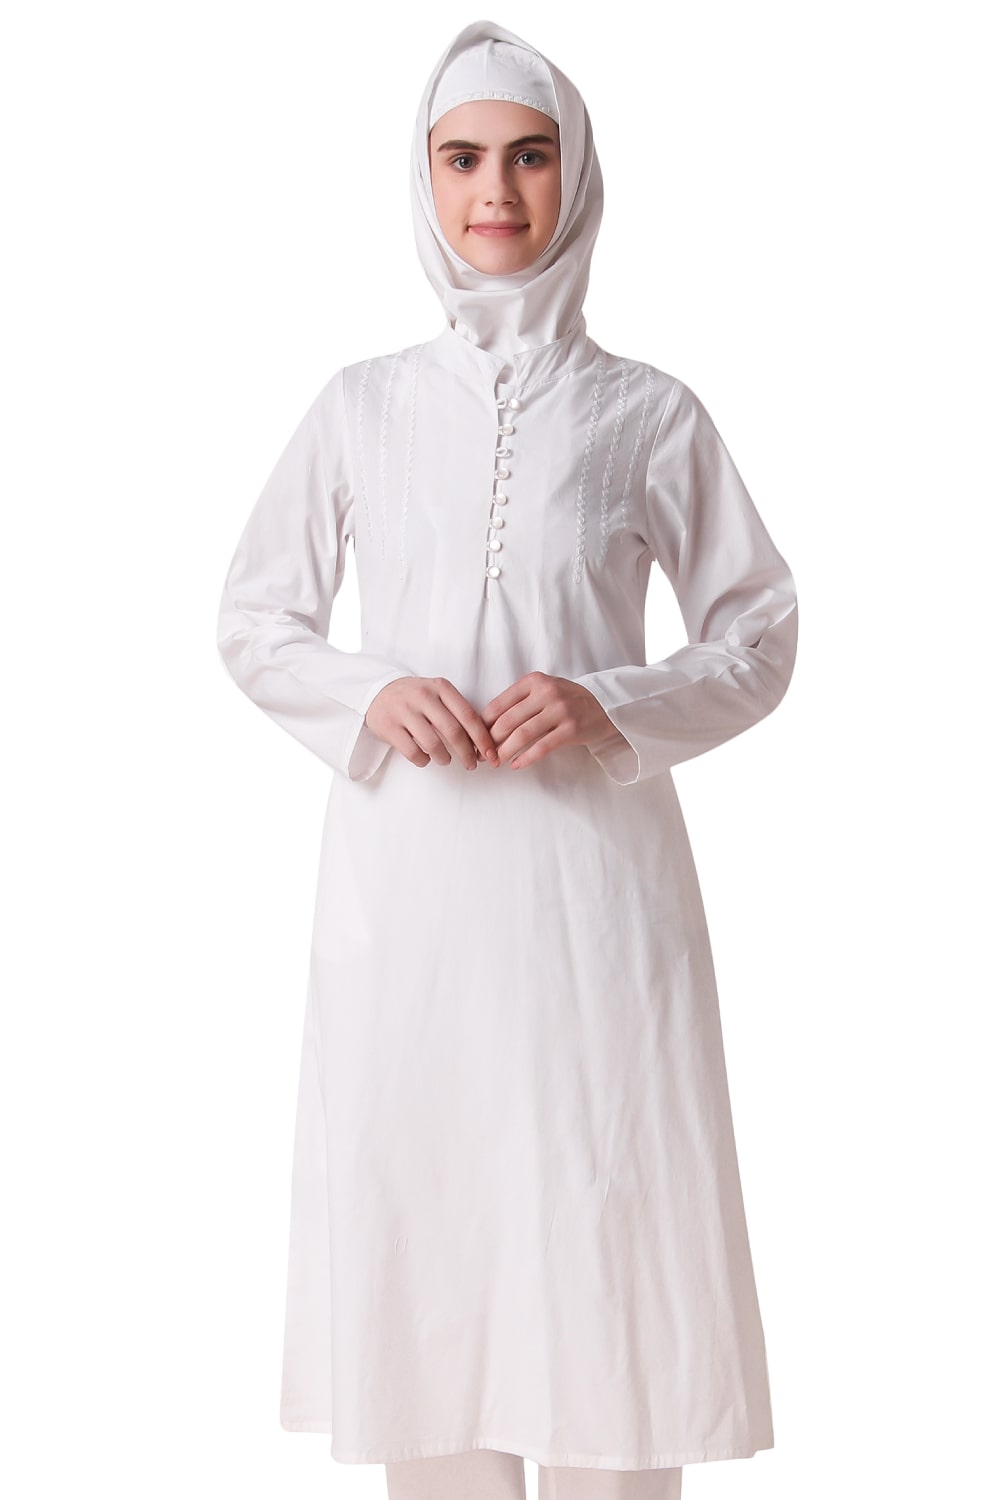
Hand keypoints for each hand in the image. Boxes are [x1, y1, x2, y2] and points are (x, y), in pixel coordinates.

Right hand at [364, 677, 499, 770]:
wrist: (378, 692)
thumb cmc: (416, 698)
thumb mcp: (437, 694)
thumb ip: (457, 712)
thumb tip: (482, 742)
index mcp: (441, 687)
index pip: (468, 715)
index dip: (482, 738)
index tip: (491, 754)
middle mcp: (423, 696)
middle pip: (453, 731)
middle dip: (466, 753)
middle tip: (471, 764)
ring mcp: (404, 711)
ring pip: (432, 744)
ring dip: (444, 758)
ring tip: (446, 760)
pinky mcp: (389, 726)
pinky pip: (412, 752)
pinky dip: (423, 760)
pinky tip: (426, 759)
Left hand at [480, 672, 628, 769]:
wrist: (604, 705)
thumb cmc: (567, 700)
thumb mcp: (543, 690)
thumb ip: (519, 702)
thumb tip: (487, 726)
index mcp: (533, 681)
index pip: (499, 705)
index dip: (483, 725)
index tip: (475, 740)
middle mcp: (546, 693)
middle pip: (507, 721)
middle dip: (490, 742)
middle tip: (482, 755)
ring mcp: (560, 710)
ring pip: (522, 735)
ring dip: (505, 752)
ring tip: (496, 762)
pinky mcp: (571, 729)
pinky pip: (542, 747)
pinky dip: (526, 758)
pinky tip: (516, 765)